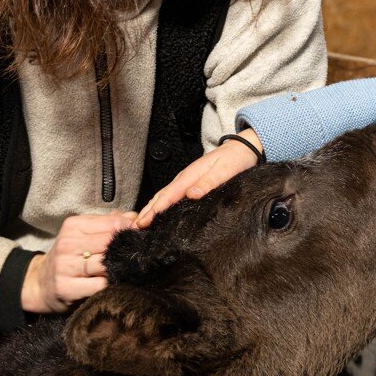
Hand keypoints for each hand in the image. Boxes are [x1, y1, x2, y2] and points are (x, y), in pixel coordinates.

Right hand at [22, 211, 137, 313]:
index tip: (136, 237)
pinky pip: (100, 285)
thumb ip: (107, 225)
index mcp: (73, 226)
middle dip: (126, 249)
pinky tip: (113, 283)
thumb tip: (134, 217)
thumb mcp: (82, 235)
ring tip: (124, 270)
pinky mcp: (67, 288)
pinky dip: (111, 284)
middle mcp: (68, 244)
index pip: (112, 223)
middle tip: (136, 255)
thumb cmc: (68, 258)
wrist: (40, 284)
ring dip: (119, 268)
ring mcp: (66, 266)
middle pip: (110, 243)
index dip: (129, 230)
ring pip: (106, 264)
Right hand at [136, 131, 262, 228]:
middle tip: (134, 227)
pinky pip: (171, 196)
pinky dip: (160, 205)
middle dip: (147, 211)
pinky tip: (158, 213)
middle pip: (161, 196)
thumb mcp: (225, 171)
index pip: (169, 195)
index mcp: (190, 175)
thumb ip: (209, 182)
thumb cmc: (235, 159)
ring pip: (164, 196)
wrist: (242, 148)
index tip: (143, 221)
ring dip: (151, 209)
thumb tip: (191, 194)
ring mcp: (186, 180)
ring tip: (140, 222)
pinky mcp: (190, 183)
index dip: (155, 209)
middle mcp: (185, 178)